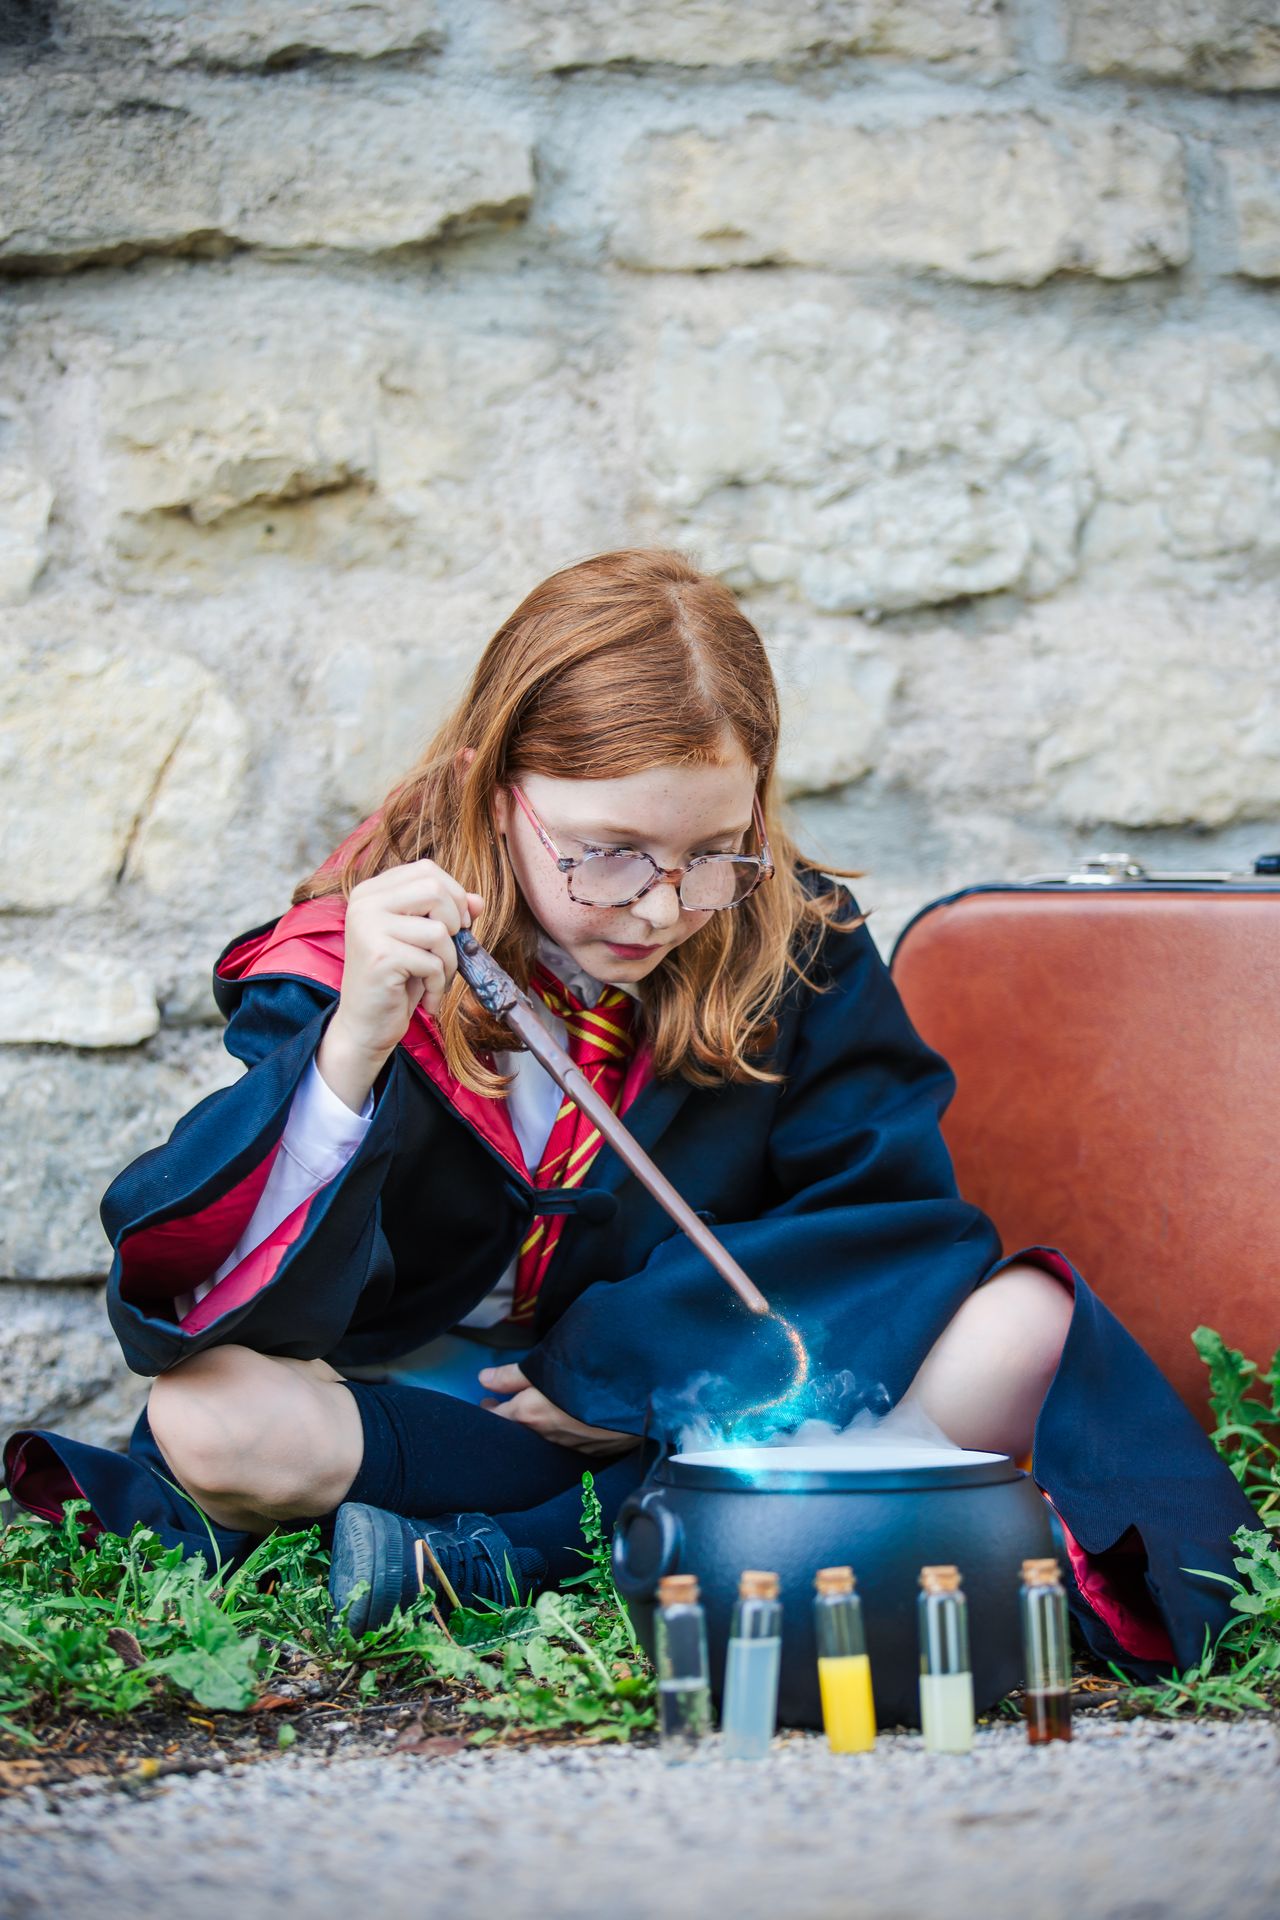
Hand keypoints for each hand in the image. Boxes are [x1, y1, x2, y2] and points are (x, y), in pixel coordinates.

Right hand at [317, 861, 483, 1111]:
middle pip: (434, 889)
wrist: (365, 1026)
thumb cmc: (396, 981)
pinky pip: (433, 961)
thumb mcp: (423, 941)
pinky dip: (438, 983)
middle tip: (448, 952)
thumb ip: (448, 914)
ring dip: (449, 962)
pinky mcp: (380, 956)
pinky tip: (424, 996)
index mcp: (371, 892)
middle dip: (455, 925)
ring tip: (434, 979)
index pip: (426, 870)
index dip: (453, 895)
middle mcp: (364, 903)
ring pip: (440, 929)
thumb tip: (478, 900)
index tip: (456, 926)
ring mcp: (368, 927)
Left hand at [478, 1365, 639, 1458]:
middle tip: (504, 1405)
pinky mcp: (589, 1451)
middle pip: (517, 1432)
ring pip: (542, 1438)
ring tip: (536, 1410)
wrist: (633, 1398)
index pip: (495, 1419)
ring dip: (536, 1425)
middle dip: (509, 1418)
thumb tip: (482, 1379)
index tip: (486, 1401)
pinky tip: (567, 1420)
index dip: (487, 1410)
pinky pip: (567, 1443)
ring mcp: (567, 1447)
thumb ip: (511, 1375)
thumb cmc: (586, 1377)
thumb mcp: (544, 1368)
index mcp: (528, 1415)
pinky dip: (560, 1432)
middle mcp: (544, 1437)